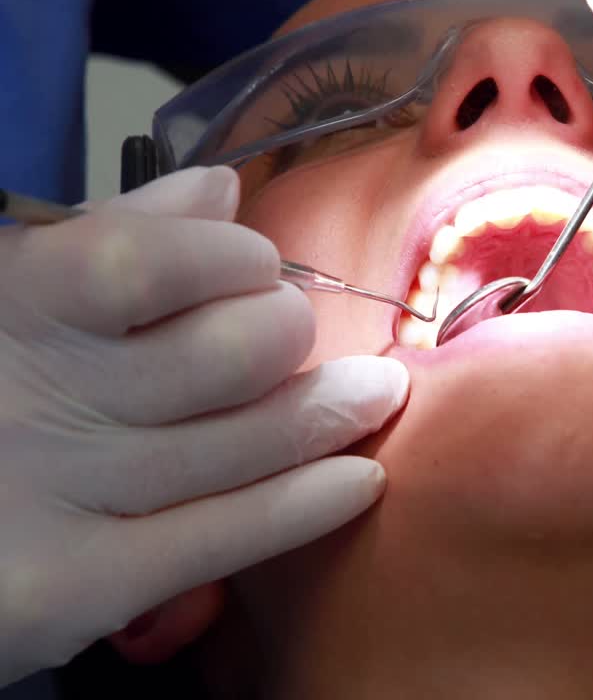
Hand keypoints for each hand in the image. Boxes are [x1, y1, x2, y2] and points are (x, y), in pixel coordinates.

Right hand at [0, 168, 407, 683]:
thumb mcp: (12, 298)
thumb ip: (108, 236)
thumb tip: (220, 187)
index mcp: (18, 303)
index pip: (146, 263)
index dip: (228, 260)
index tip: (256, 264)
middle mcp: (43, 395)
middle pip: (227, 356)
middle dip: (285, 335)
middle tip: (291, 336)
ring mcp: (66, 492)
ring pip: (246, 444)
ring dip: (331, 412)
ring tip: (378, 391)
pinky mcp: (81, 583)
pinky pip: (223, 536)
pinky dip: (306, 505)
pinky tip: (364, 480)